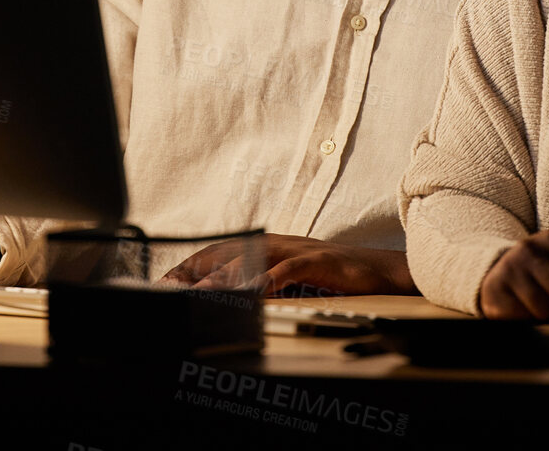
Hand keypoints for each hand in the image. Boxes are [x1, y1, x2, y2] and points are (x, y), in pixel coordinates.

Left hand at [160, 234, 414, 296]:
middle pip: (228, 249)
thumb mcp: (293, 282)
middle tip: (171, 288)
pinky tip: (254, 292)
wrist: (383, 272)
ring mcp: (299, 249)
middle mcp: (279, 244)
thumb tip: (229, 303)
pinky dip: (270, 279)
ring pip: (254, 257)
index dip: (191, 265)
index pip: (220, 251)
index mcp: (268, 248)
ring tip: (201, 292)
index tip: (165, 285)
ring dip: (225, 274)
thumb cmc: (336, 279)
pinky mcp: (320, 260)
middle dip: (197, 268)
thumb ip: (263, 286)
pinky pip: (290, 269)